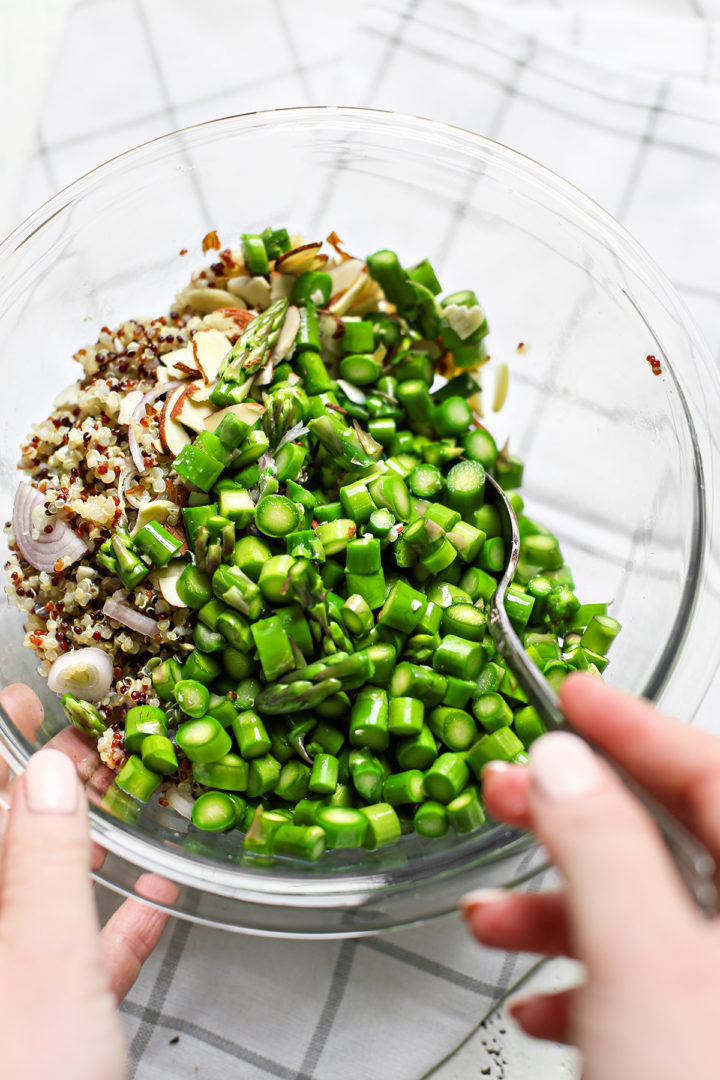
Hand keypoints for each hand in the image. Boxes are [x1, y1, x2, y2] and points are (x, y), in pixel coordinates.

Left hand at [0, 684, 177, 1079]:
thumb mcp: (40, 966)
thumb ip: (39, 862)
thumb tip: (42, 771)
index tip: (16, 700)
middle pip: (4, 849)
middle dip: (43, 790)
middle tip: (86, 735)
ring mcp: (11, 990)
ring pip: (37, 901)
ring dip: (83, 850)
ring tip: (128, 794)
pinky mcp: (40, 1031)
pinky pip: (70, 960)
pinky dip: (110, 923)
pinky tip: (153, 894)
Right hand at [462, 672, 719, 1079]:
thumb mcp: (643, 961)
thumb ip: (600, 847)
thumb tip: (563, 763)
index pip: (710, 768)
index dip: (634, 724)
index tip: (575, 694)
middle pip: (666, 837)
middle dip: (572, 815)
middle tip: (508, 786)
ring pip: (642, 913)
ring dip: (556, 907)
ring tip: (490, 912)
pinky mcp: (700, 1040)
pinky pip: (641, 982)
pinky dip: (579, 979)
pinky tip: (540, 998)